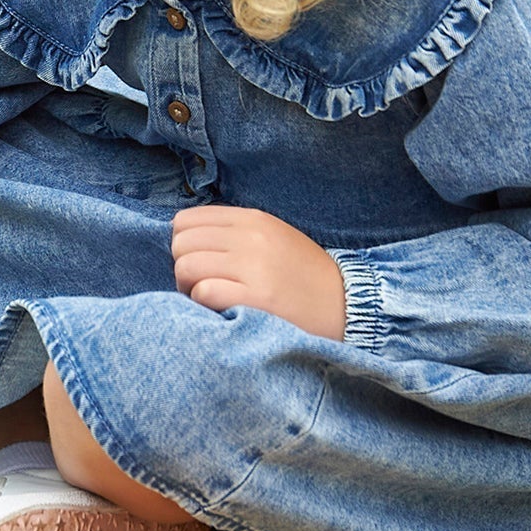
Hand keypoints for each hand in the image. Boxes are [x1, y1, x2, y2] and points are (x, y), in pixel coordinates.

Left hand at [171, 205, 345, 340]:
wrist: (349, 305)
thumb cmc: (303, 276)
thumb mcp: (272, 238)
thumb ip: (232, 233)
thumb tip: (184, 238)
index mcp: (252, 220)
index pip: (185, 220)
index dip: (184, 244)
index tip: (199, 262)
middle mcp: (252, 238)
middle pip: (180, 244)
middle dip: (183, 266)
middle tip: (200, 285)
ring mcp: (255, 267)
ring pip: (187, 266)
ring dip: (189, 287)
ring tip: (208, 299)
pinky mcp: (258, 297)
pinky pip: (204, 291)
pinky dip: (203, 303)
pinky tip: (221, 309)